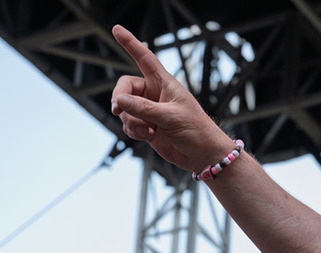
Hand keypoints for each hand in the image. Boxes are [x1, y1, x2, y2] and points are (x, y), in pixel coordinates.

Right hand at [110, 25, 233, 172]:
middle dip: (120, 99)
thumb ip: (143, 108)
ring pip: (124, 108)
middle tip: (118, 109)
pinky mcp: (146, 126)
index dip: (130, 43)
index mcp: (165, 83)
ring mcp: (149, 110)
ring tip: (147, 130)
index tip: (116, 29)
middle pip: (124, 87)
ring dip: (130, 120)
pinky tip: (147, 136)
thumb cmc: (196, 131)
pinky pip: (127, 124)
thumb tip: (119, 101)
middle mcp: (155, 94)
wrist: (203, 155)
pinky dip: (133, 131)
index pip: (144, 58)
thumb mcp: (171, 117)